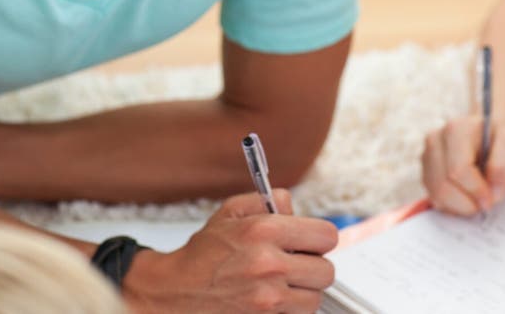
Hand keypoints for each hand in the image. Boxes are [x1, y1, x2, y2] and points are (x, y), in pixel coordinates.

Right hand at [123, 189, 336, 312]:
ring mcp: (269, 299)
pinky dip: (289, 309)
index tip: (310, 240)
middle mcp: (270, 265)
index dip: (319, 237)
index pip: (326, 235)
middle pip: (326, 271)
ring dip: (303, 291)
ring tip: (281, 282)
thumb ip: (269, 200)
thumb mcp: (231, 211)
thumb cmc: (204, 254)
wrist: (177, 293)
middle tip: (295, 262)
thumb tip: (295, 207)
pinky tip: (271, 298)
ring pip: (315, 298)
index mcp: (265, 230)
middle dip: (313, 265)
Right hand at [423, 115, 504, 215]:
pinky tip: (465, 197)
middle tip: (484, 203)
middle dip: (467, 203)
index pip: (458, 170)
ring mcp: (426, 154)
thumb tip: (493, 193)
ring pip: (435, 194)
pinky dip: (451, 205)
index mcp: (456, 129)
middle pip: (443, 185)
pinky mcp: (425, 169)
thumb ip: (504, 165)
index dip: (476, 191)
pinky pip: (433, 197)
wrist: (485, 128)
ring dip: (459, 206)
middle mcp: (435, 139)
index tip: (492, 199)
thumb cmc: (497, 135)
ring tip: (476, 199)